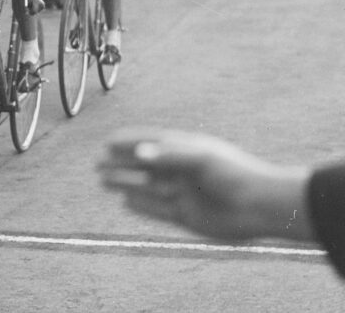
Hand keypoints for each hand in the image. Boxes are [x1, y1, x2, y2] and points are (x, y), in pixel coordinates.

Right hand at [98, 128, 312, 241]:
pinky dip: (141, 206)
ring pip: (147, 188)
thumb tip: (138, 154)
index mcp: (187, 150)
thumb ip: (168, 155)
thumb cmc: (234, 174)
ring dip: (125, 184)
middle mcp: (183, 171)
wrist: (262, 207)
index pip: (152, 143)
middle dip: (121, 164)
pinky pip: (157, 210)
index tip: (107, 141)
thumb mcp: (200, 158)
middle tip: (97, 163)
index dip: (129, 142)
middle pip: (145, 166)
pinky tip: (124, 202)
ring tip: (102, 181)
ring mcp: (184, 194)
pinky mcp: (187, 217)